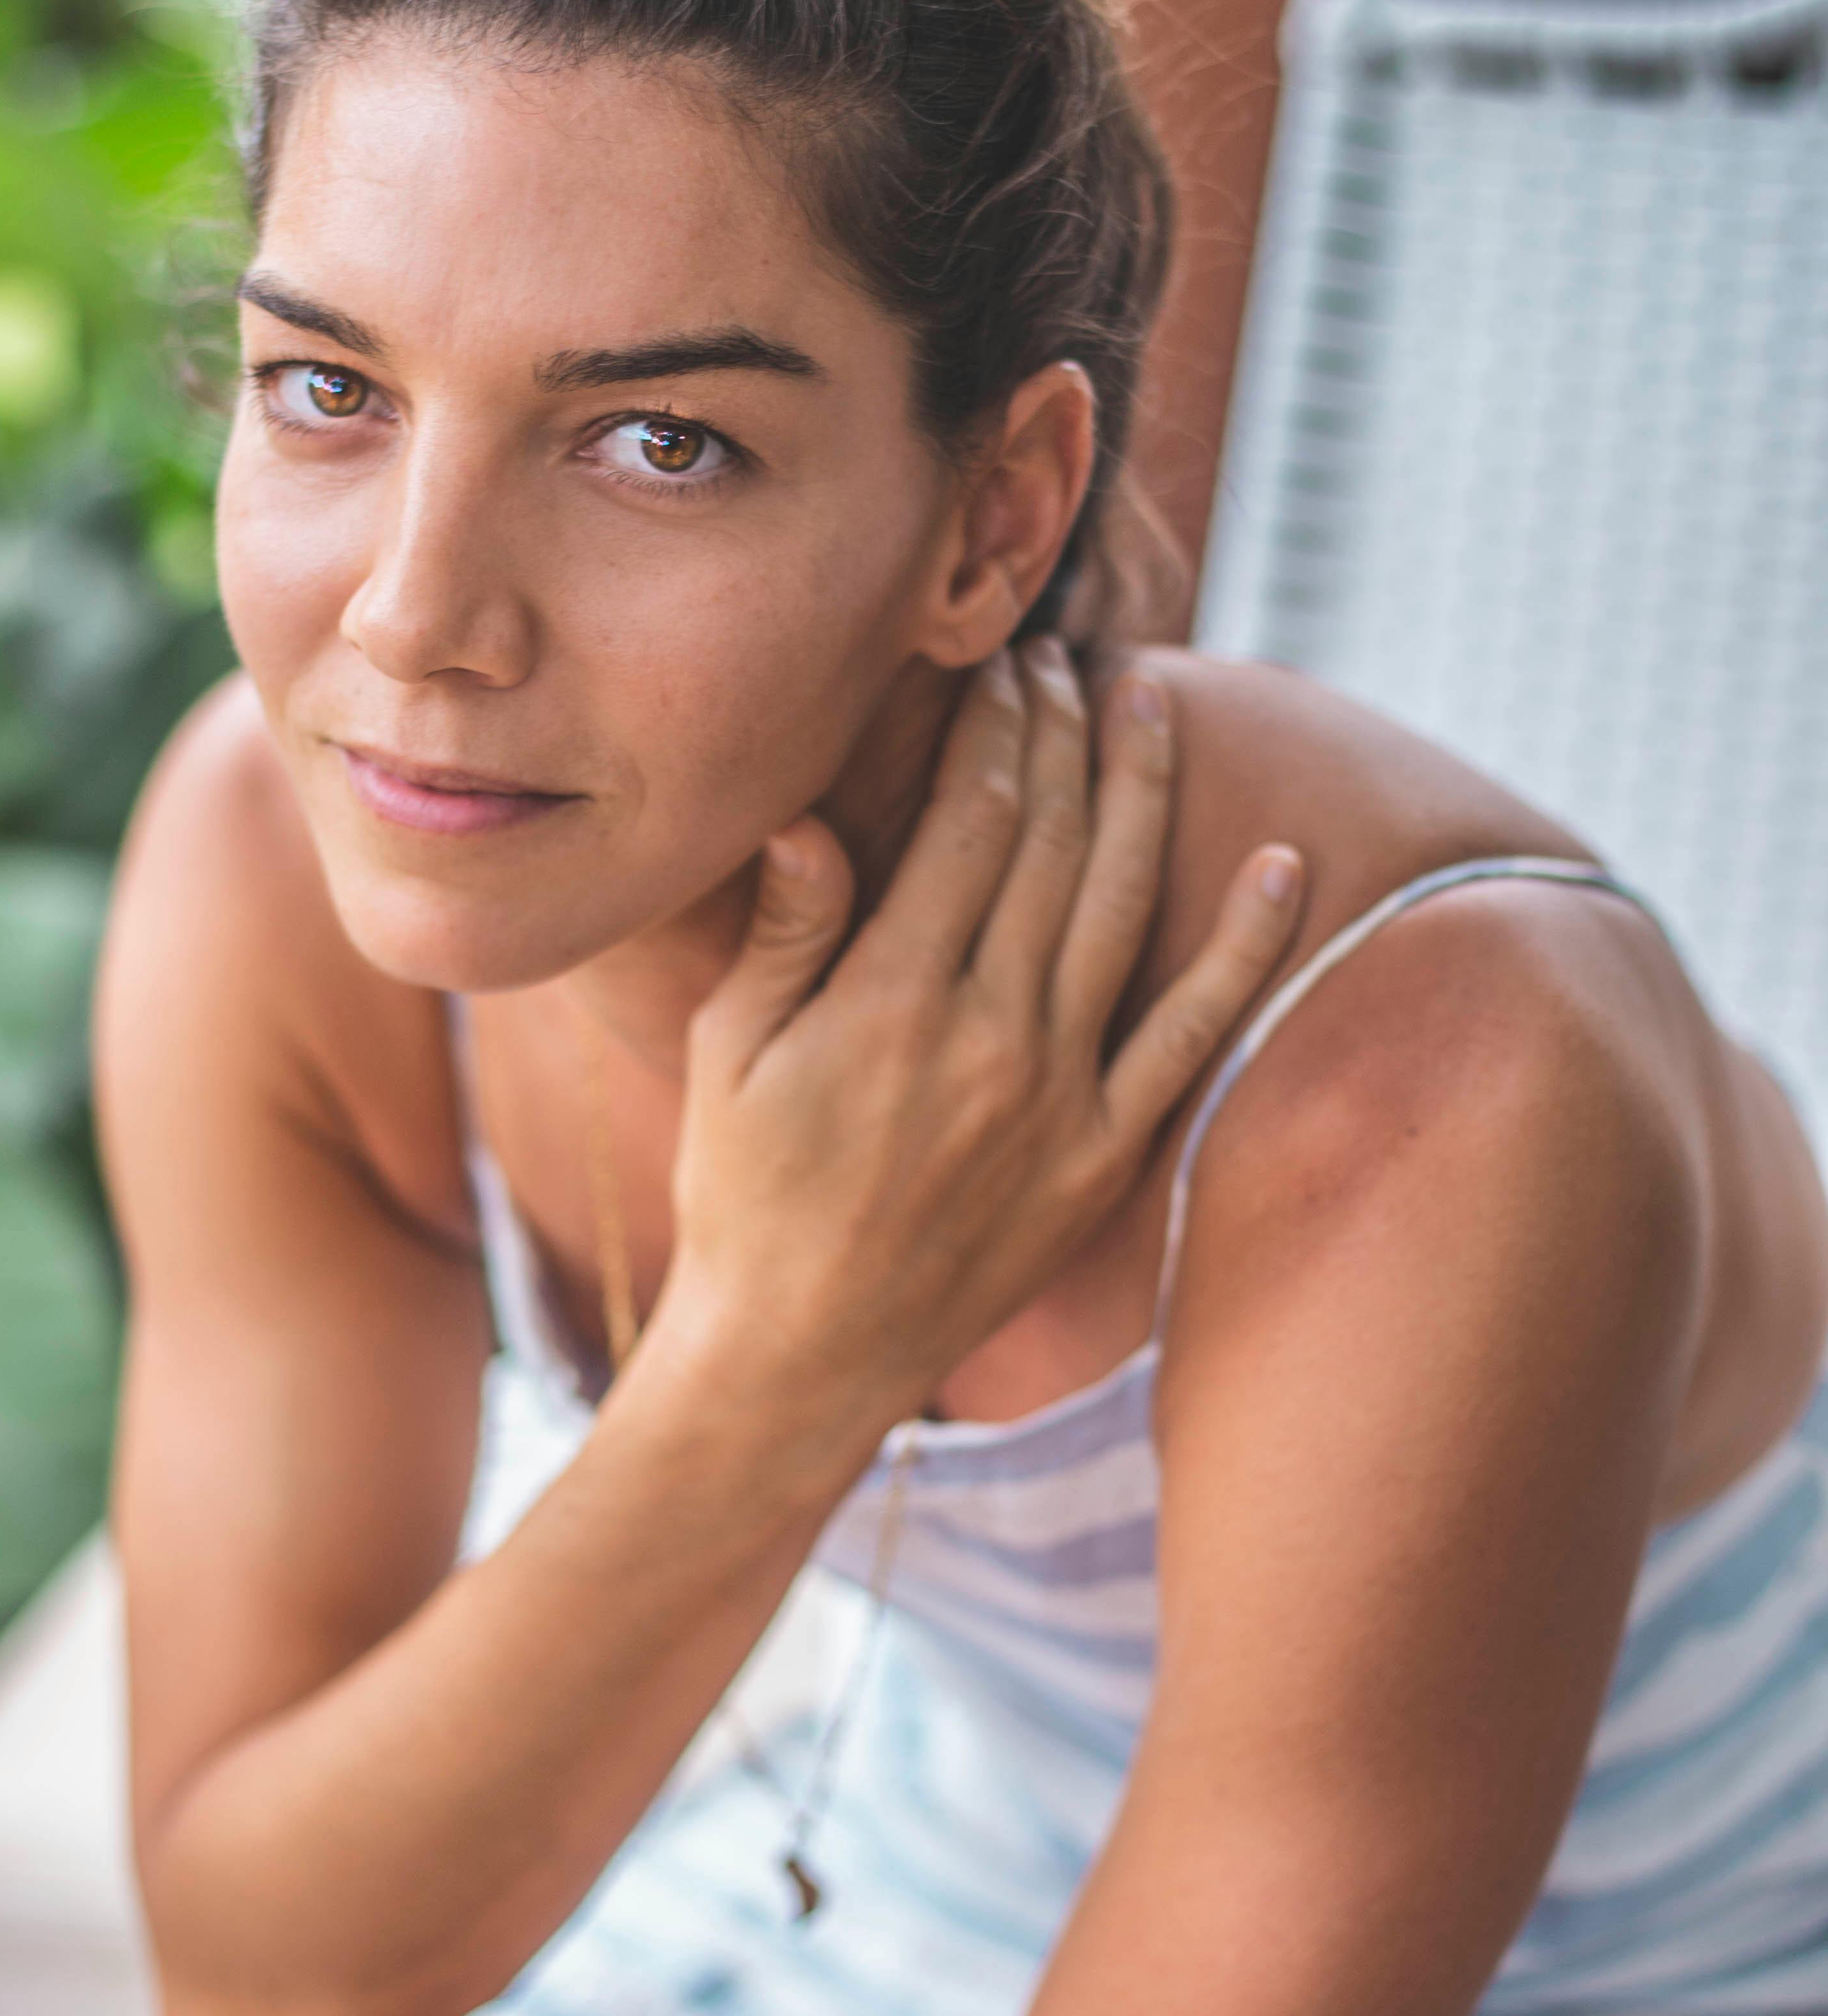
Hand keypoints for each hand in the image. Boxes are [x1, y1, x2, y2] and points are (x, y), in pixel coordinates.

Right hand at [653, 643, 1302, 1471]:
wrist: (800, 1357)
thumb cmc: (742, 1196)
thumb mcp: (730, 1056)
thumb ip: (788, 934)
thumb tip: (810, 817)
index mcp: (891, 1000)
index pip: (972, 823)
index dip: (996, 730)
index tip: (1003, 667)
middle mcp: (991, 1037)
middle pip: (1053, 845)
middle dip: (1065, 735)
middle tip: (1070, 658)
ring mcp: (1060, 1098)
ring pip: (1124, 908)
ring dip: (1144, 794)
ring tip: (1153, 702)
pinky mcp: (1104, 1154)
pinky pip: (1193, 1033)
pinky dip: (1246, 948)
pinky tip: (1285, 862)